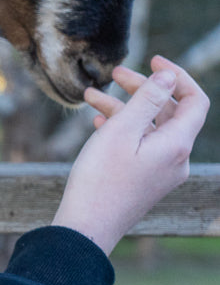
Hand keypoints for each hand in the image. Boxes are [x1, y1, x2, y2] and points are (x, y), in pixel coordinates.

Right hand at [51, 55, 209, 255]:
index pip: (194, 100)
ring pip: (150, 127)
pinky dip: (123, 127)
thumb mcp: (121, 130)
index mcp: (177, 144)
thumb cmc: (101, 177)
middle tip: (114, 73)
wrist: (88, 225)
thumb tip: (168, 76)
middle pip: (170, 111)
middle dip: (143, 88)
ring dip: (124, 107)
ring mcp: (162, 170)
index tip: (151, 60)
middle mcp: (177, 157)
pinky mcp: (146, 178)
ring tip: (90, 96)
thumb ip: (147, 100)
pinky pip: (141, 144)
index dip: (177, 76)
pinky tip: (97, 121)